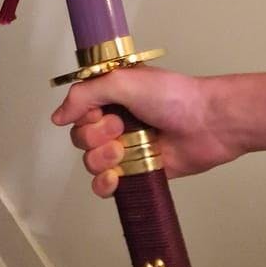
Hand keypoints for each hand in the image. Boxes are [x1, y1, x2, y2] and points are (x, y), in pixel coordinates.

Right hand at [51, 67, 245, 196]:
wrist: (208, 124)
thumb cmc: (172, 96)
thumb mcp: (124, 81)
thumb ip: (86, 94)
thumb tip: (56, 117)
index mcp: (112, 96)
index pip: (78, 111)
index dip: (83, 116)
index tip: (101, 112)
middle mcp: (115, 121)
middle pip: (80, 138)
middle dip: (94, 137)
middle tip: (121, 128)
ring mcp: (125, 148)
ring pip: (90, 162)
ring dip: (100, 159)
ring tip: (124, 151)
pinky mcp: (136, 172)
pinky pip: (106, 185)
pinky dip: (104, 184)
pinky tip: (114, 178)